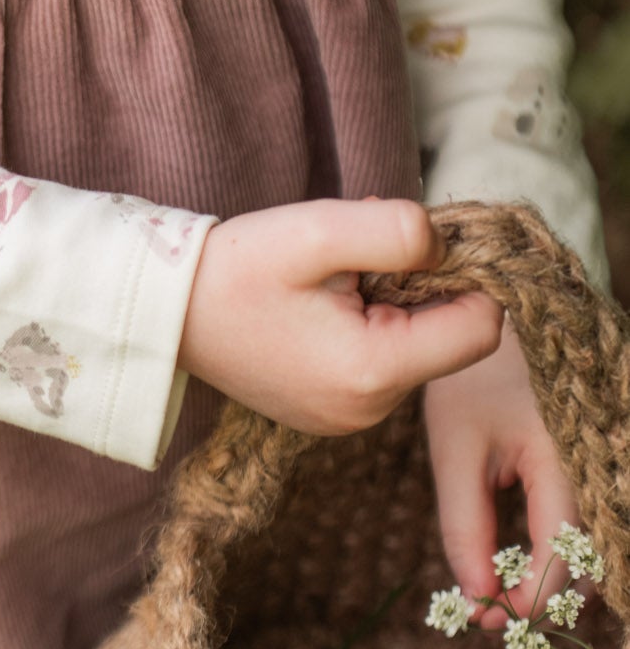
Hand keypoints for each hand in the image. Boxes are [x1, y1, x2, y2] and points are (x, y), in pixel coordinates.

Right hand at [177, 196, 503, 436]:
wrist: (166, 315)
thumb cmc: (236, 269)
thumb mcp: (319, 230)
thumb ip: (399, 231)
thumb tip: (448, 246)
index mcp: (374, 371)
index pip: (482, 327)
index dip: (467, 275)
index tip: (415, 244)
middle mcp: (370, 410)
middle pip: (453, 339)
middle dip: (425, 287)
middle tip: (357, 257)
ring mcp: (351, 419)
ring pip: (420, 349)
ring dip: (396, 305)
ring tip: (331, 281)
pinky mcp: (334, 412)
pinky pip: (385, 364)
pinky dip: (372, 328)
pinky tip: (321, 307)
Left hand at [423, 313, 577, 632]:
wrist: (507, 321)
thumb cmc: (474, 380)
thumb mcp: (457, 450)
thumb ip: (465, 525)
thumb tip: (476, 595)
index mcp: (566, 460)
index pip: (561, 559)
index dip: (525, 603)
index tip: (484, 619)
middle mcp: (602, 468)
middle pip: (590, 563)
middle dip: (544, 599)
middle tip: (490, 615)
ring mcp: (608, 467)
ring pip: (596, 548)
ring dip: (556, 579)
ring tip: (500, 593)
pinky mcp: (602, 466)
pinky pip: (593, 522)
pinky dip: (563, 550)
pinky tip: (524, 560)